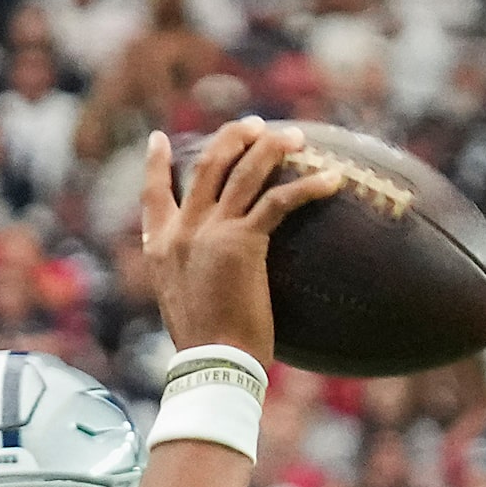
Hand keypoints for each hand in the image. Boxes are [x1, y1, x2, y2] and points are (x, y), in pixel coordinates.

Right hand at [141, 118, 348, 365]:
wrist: (211, 361)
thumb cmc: (204, 344)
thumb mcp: (181, 299)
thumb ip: (188, 271)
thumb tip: (210, 268)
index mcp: (160, 247)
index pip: (152, 195)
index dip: (155, 163)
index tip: (160, 138)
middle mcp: (181, 232)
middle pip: (205, 166)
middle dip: (232, 138)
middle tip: (255, 125)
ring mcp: (210, 233)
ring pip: (243, 171)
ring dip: (272, 147)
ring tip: (296, 138)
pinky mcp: (242, 243)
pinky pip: (280, 201)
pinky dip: (309, 186)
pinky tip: (334, 179)